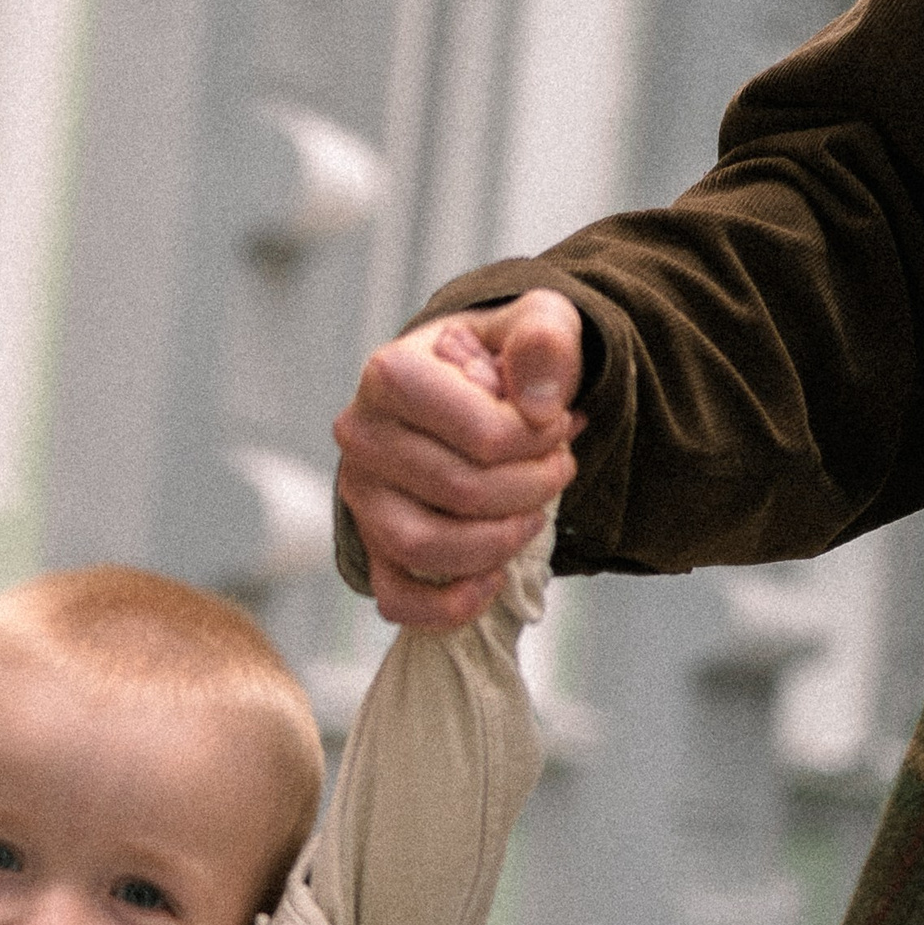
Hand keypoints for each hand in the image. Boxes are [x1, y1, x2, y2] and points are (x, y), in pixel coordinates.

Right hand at [333, 291, 584, 630]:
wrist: (461, 388)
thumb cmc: (496, 358)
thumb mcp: (533, 320)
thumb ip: (545, 338)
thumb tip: (541, 405)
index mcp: (391, 373)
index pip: (480, 434)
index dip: (538, 442)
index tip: (561, 427)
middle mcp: (362, 438)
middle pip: (460, 492)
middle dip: (530, 490)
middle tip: (559, 470)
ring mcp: (362, 498)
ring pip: (426, 549)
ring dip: (497, 544)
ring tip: (532, 517)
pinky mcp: (371, 546)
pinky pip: (398, 599)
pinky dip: (450, 604)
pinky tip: (492, 579)